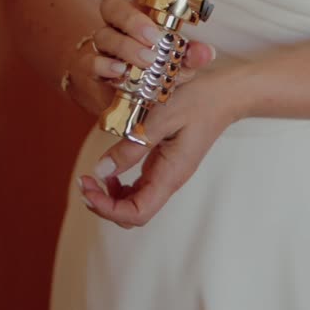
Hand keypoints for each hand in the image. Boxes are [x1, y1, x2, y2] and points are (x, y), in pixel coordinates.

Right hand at [64, 0, 215, 119]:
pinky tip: (120, 71)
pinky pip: (90, 61)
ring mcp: (104, 44)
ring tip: (148, 60)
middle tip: (155, 37)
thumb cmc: (156, 69)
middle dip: (134, 19)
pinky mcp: (90, 67)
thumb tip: (205, 52)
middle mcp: (121, 23)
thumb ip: (192, 56)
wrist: (128, 96)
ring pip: (103, 34)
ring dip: (126, 47)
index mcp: (145, 10)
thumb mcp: (180, 63)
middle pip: (115, 5)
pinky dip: (104, 65)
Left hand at [75, 72, 245, 228]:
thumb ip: (132, 145)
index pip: (137, 213)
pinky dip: (119, 186)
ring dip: (110, 197)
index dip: (108, 208)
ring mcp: (167, 175)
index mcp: (171, 174)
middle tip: (84, 182)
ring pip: (134, 204)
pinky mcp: (164, 166)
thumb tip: (101, 169)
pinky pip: (139, 189)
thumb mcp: (162, 117)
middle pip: (133, 215)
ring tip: (93, 177)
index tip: (87, 187)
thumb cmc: (199, 101)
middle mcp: (169, 181)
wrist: (225, 95)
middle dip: (104, 205)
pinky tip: (111, 169)